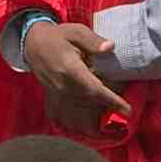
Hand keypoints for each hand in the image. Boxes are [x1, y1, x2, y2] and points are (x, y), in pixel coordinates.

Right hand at [23, 20, 127, 136]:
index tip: (128, 111)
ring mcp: (55, 97)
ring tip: (110, 130)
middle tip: (123, 123)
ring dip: (92, 130)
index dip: (112, 102)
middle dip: (107, 121)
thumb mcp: (75, 31)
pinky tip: (89, 128)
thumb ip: (93, 40)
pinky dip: (76, 128)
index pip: (94, 90)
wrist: (32, 44)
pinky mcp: (51, 101)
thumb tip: (111, 47)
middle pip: (88, 111)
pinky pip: (63, 122)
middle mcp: (63, 88)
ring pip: (75, 123)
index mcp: (70, 70)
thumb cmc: (57, 37)